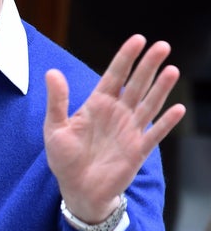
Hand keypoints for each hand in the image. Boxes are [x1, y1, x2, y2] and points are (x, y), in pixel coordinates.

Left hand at [44, 35, 185, 222]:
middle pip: (136, 85)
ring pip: (148, 104)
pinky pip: (154, 134)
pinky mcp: (138, 150)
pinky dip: (166, 122)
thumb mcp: (55, 128)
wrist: (77, 190)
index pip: (114, 76)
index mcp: (97, 105)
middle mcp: (117, 114)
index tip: (138, 40)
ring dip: (160, 88)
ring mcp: (129, 131)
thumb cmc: (65, 160)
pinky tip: (178, 109)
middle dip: (148, 66)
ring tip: (172, 70)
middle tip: (162, 46)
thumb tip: (52, 72)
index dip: (125, 58)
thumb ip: (57, 101)